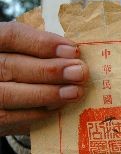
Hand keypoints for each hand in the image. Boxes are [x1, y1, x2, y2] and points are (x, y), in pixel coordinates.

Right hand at [0, 21, 88, 135]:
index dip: (43, 43)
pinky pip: (11, 117)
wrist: (0, 96)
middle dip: (50, 70)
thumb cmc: (17, 67)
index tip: (73, 50)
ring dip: (47, 94)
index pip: (11, 36)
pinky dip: (38, 112)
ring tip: (75, 92)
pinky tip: (59, 106)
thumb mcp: (22, 51)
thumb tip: (72, 55)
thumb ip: (39, 50)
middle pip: (11, 66)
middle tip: (80, 73)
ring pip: (10, 94)